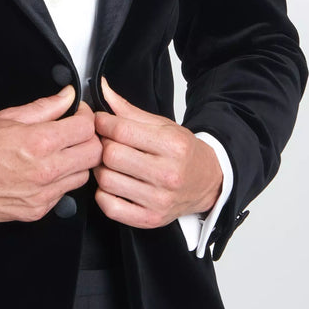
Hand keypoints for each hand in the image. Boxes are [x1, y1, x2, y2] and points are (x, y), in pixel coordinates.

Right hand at [0, 86, 101, 222]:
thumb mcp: (7, 117)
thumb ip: (44, 107)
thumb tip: (66, 96)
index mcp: (38, 143)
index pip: (87, 128)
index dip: (86, 116)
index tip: (78, 114)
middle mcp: (45, 171)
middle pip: (94, 153)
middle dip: (88, 138)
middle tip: (74, 132)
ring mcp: (43, 195)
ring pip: (83, 176)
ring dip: (77, 161)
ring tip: (58, 152)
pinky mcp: (37, 211)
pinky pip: (64, 194)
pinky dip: (60, 181)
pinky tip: (44, 172)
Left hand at [92, 76, 222, 228]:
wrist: (208, 182)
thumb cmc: (184, 153)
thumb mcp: (162, 125)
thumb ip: (129, 110)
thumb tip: (103, 88)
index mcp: (173, 146)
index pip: (121, 130)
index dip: (103, 123)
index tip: (101, 121)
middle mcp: (168, 174)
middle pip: (111, 155)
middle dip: (102, 145)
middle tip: (105, 142)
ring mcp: (159, 200)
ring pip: (106, 180)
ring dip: (100, 169)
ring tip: (110, 163)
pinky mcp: (149, 219)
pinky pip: (109, 206)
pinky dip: (103, 194)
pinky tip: (113, 184)